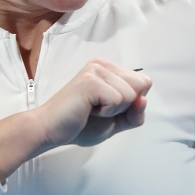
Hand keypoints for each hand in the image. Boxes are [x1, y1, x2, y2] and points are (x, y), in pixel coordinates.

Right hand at [36, 59, 151, 148]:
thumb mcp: (117, 122)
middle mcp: (103, 64)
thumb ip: (135, 114)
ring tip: (91, 109)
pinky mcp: (91, 81)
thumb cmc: (81, 125)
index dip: (133, 103)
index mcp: (110, 69)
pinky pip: (118, 100)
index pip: (144, 83)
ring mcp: (96, 70)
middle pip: (142, 86)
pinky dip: (107, 113)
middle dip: (126, 106)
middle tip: (99, 109)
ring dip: (114, 111)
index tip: (108, 108)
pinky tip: (88, 110)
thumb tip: (144, 100)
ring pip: (131, 95)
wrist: (50, 131)